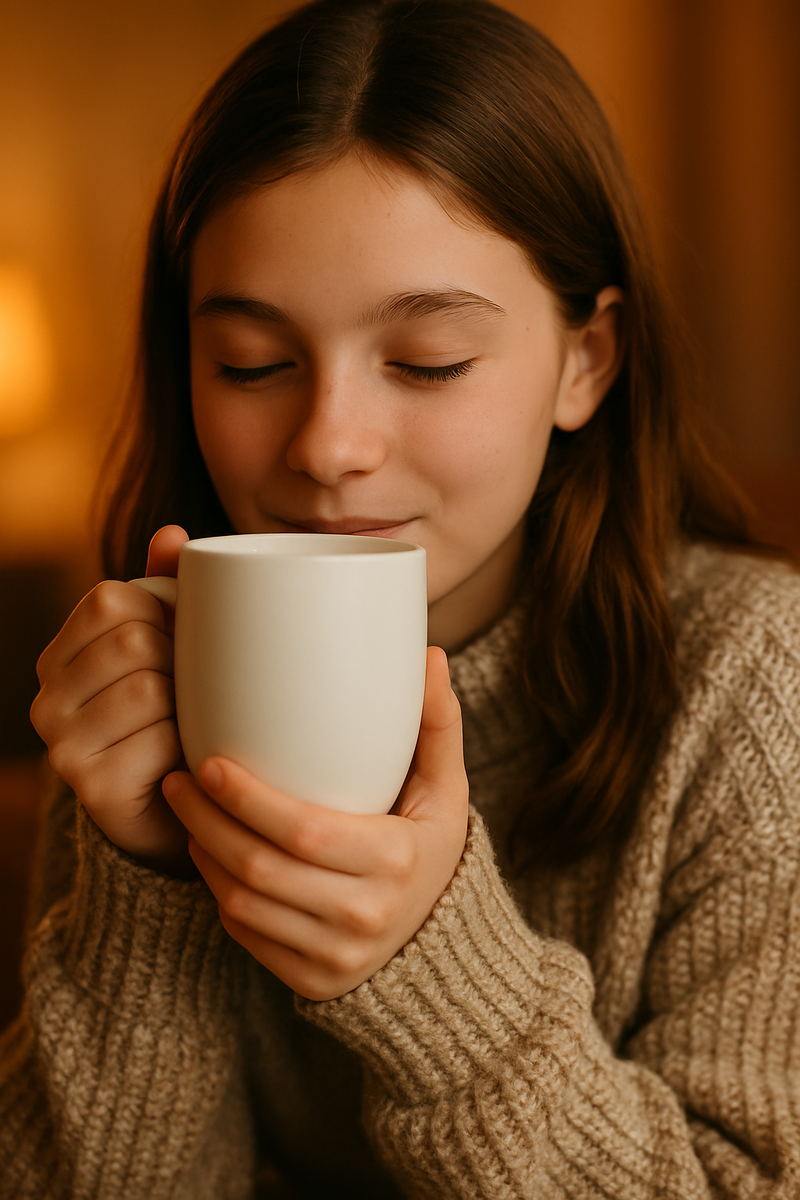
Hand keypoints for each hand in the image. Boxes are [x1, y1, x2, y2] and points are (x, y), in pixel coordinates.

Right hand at [31, 525, 193, 871]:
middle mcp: (46, 697)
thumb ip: (167, 589)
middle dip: (180, 661)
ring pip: (148, 687)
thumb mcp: (169, 647)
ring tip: (189, 722)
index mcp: (60, 654)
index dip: (164, 613)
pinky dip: (186, 744)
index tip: (183, 640)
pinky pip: (158, 739)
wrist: (171, 808)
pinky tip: (185, 755)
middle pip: (134, 641)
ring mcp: (61, 744)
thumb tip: (171, 534)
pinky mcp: (91, 786)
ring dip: (186, 705)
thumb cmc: (173, 715)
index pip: (111, 599)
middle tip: (194, 689)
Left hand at [162, 647, 468, 999]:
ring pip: (243, 904)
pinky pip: (245, 934)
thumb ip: (437, 724)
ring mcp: (335, 955)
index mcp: (395, 861)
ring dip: (203, 855)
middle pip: (261, 869)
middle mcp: (364, 915)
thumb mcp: (446, 789)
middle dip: (207, 822)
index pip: (304, 832)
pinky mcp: (311, 981)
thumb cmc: (430, 848)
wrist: (440, 945)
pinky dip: (219, 892)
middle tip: (179, 781)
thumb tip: (431, 655)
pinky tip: (209, 855)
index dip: (249, 801)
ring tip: (186, 812)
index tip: (211, 764)